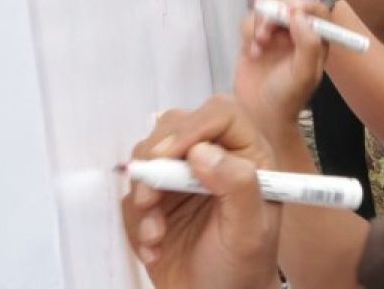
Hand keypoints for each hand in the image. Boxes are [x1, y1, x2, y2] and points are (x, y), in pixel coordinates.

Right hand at [121, 96, 280, 288]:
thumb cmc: (244, 268)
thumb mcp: (251, 230)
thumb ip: (238, 185)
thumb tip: (204, 150)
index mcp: (248, 154)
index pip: (221, 114)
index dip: (193, 128)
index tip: (168, 156)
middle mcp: (215, 157)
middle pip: (176, 126)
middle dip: (157, 159)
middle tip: (151, 199)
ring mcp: (182, 177)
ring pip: (147, 156)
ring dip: (144, 194)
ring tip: (158, 235)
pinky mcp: (157, 201)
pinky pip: (132, 194)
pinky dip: (136, 220)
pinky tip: (154, 247)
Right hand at [234, 0, 331, 137]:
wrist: (259, 116)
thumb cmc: (288, 98)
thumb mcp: (304, 75)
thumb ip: (308, 44)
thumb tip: (299, 15)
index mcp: (315, 38)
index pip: (314, 8)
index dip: (302, 4)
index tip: (289, 12)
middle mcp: (296, 32)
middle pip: (288, 2)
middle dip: (276, 12)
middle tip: (266, 31)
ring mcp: (274, 34)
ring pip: (267, 8)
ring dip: (260, 23)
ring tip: (259, 46)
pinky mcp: (253, 38)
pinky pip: (249, 21)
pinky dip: (248, 32)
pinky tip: (252, 53)